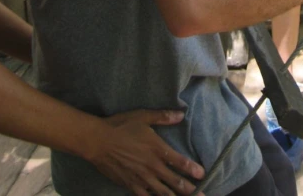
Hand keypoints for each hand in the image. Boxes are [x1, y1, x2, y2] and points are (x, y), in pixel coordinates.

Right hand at [89, 109, 204, 194]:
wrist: (98, 142)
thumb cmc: (121, 126)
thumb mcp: (143, 116)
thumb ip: (163, 117)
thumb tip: (181, 115)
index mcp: (157, 149)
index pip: (179, 162)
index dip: (192, 169)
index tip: (202, 174)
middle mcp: (152, 166)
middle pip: (175, 182)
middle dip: (190, 190)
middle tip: (203, 195)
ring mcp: (141, 178)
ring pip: (163, 193)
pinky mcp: (131, 185)